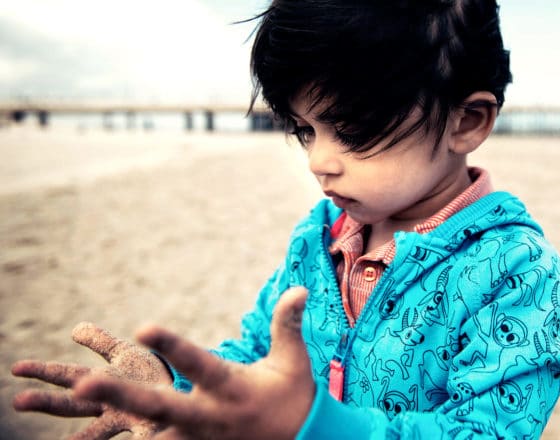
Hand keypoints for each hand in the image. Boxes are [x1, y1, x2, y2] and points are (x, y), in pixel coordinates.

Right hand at [12, 322, 171, 438]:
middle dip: (46, 402)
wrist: (179, 391)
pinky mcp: (149, 430)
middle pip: (72, 406)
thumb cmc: (146, 376)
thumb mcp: (124, 355)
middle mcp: (108, 406)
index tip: (16, 368)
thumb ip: (101, 343)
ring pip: (98, 432)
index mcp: (101, 384)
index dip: (43, 371)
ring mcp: (127, 419)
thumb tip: (75, 330)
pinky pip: (143, 439)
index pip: (67, 376)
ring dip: (81, 439)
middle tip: (19, 401)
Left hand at [73, 287, 314, 439]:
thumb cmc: (294, 394)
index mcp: (233, 388)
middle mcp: (211, 416)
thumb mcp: (292, 360)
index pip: (198, 364)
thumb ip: (287, 325)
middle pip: (160, 406)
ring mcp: (200, 438)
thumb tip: (298, 289)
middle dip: (122, 395)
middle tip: (84, 383)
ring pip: (154, 436)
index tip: (142, 327)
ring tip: (80, 419)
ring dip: (122, 424)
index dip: (172, 345)